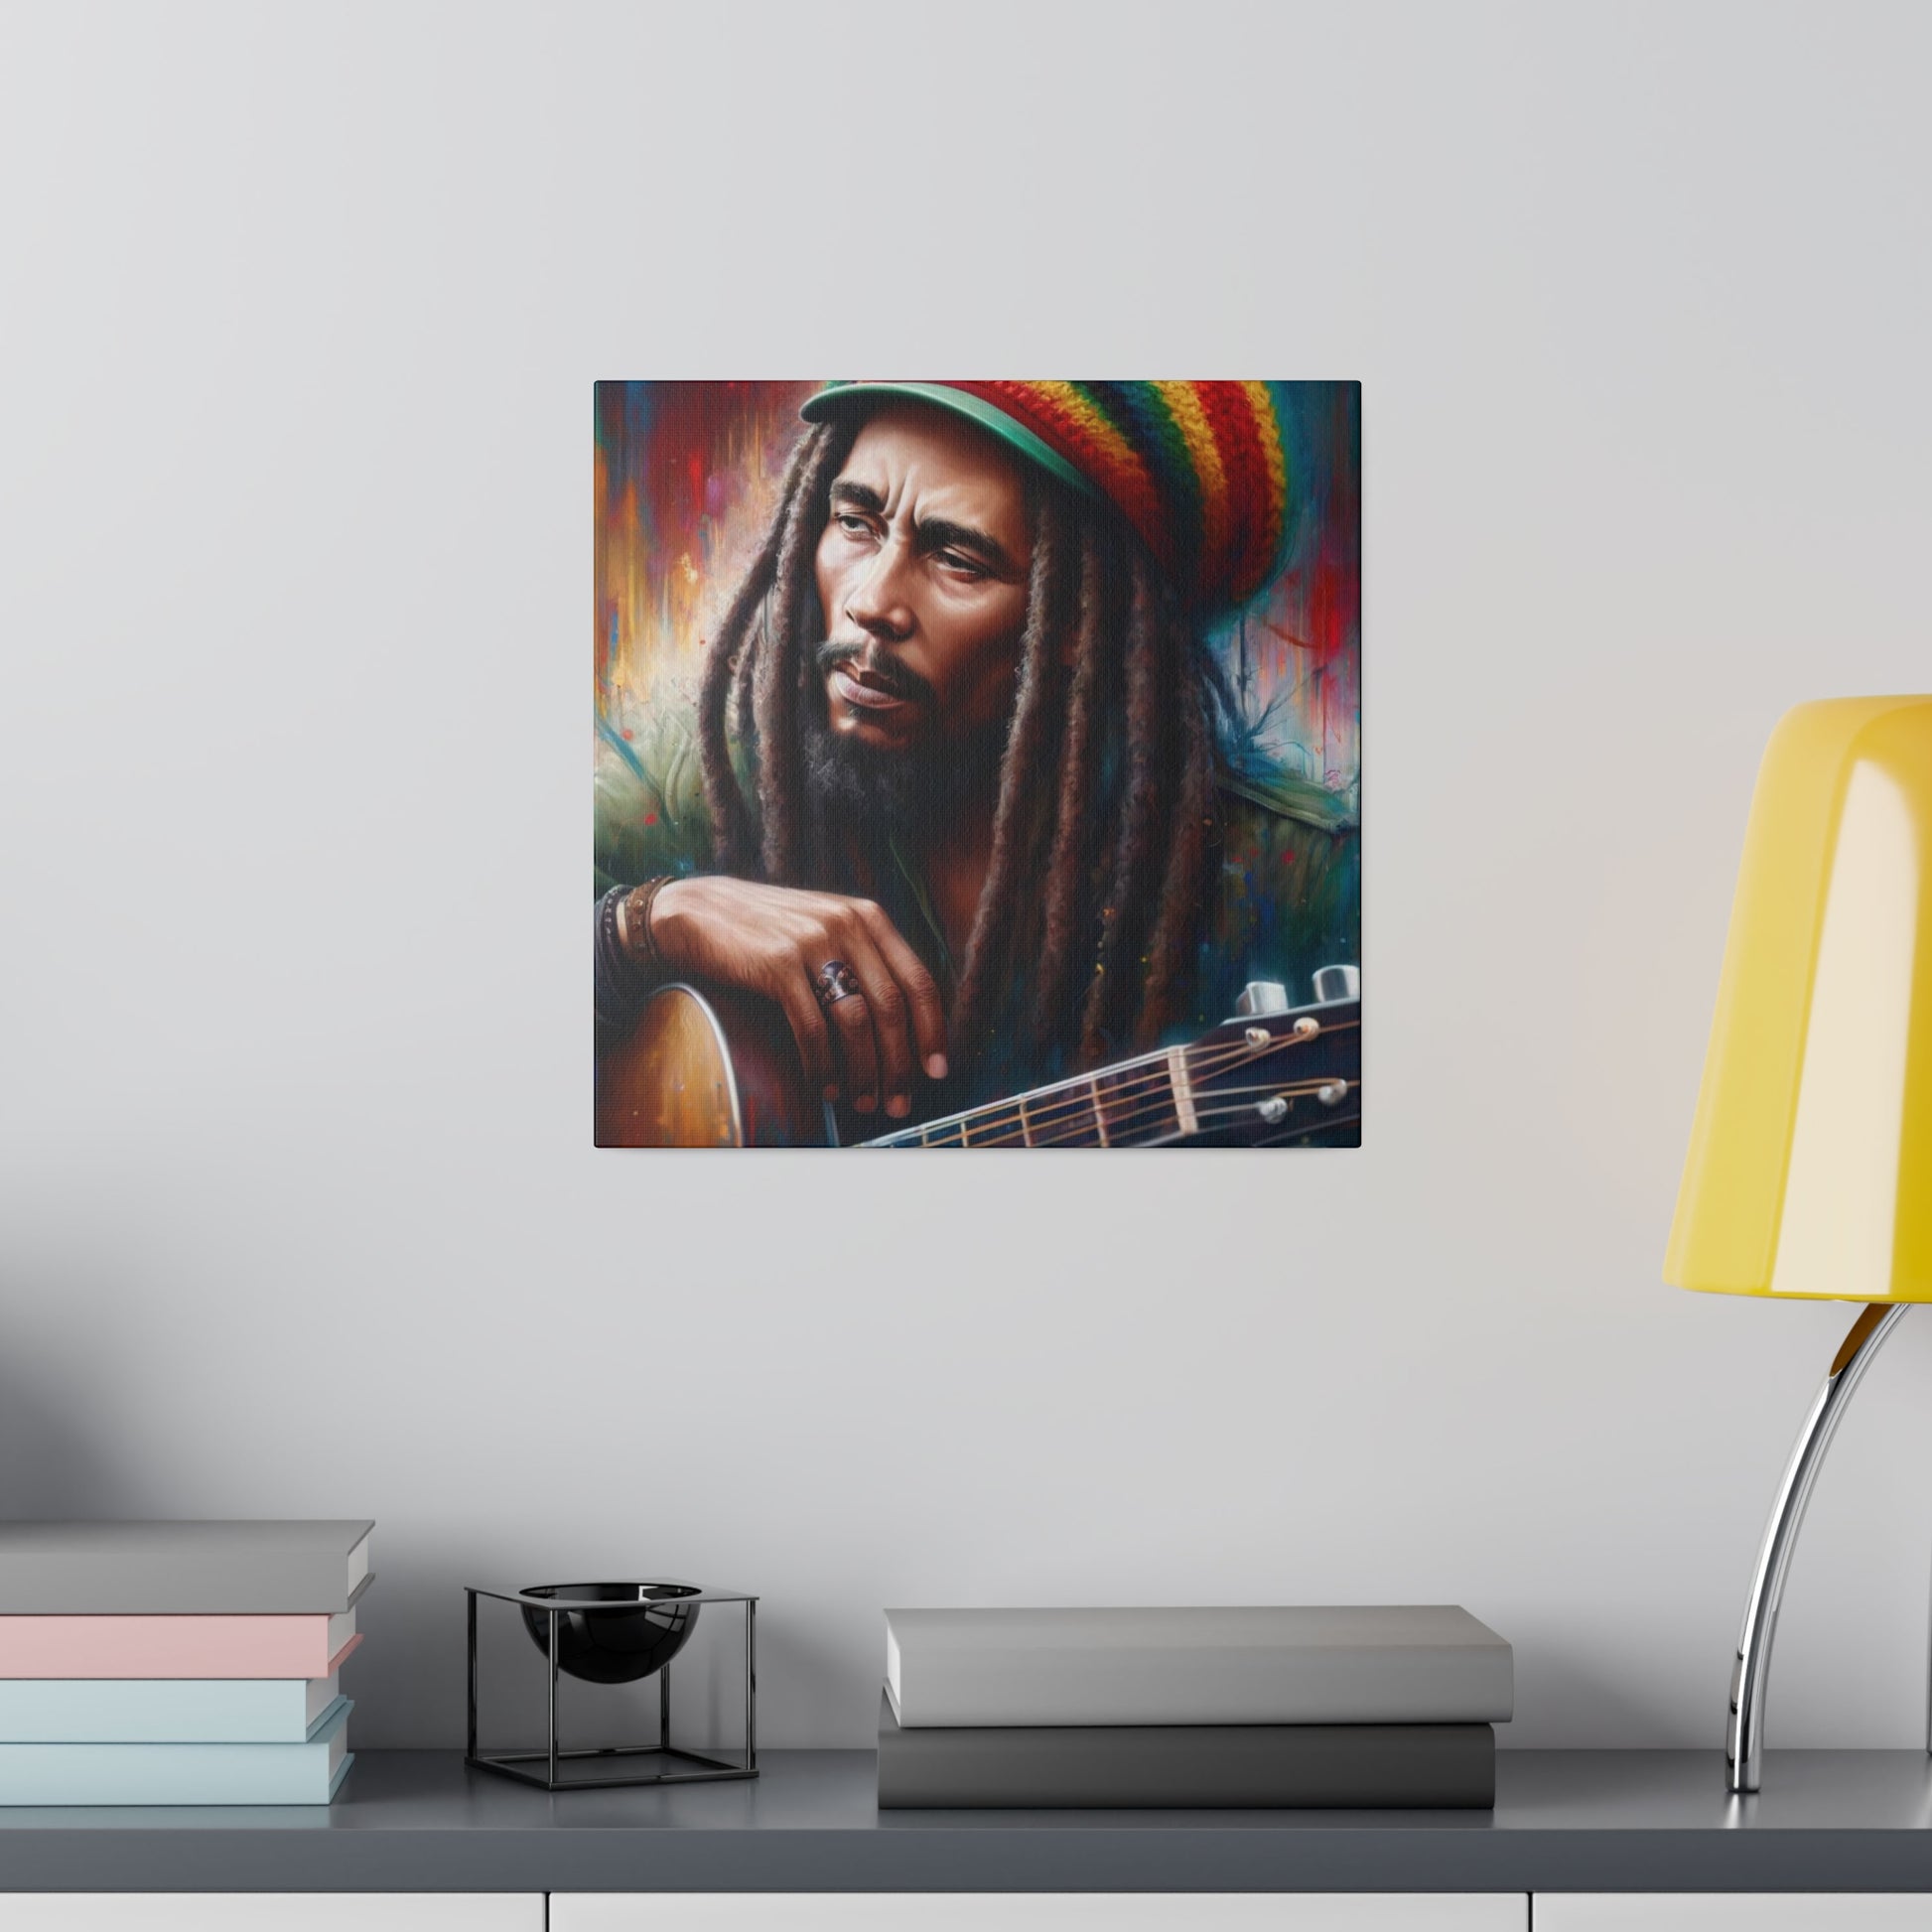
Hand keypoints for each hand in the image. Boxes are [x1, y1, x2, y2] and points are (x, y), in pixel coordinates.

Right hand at [645, 877, 948, 1118]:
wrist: (701, 910)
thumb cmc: (769, 929)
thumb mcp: (827, 925)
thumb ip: (864, 957)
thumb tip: (901, 1026)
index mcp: (869, 918)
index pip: (919, 981)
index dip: (932, 1031)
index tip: (937, 1070)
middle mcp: (847, 926)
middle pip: (892, 1008)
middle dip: (899, 1064)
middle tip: (899, 1102)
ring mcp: (812, 943)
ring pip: (856, 1022)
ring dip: (863, 1072)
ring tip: (861, 1101)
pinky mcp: (777, 964)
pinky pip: (811, 1027)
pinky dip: (822, 1064)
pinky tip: (825, 1085)